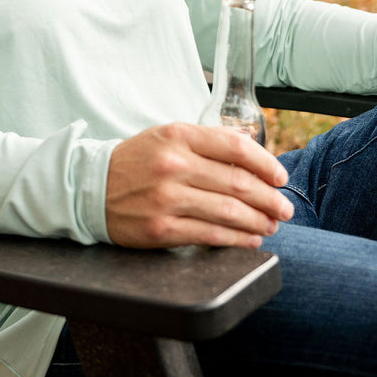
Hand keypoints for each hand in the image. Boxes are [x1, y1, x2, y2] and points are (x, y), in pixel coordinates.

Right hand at [105, 122, 293, 248]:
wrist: (91, 187)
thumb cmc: (137, 161)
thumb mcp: (167, 137)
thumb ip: (208, 142)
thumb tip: (253, 153)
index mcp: (179, 136)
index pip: (236, 146)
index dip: (266, 164)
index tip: (281, 177)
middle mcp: (174, 165)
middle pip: (238, 182)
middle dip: (269, 199)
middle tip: (284, 208)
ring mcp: (167, 198)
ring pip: (229, 211)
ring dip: (258, 221)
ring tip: (271, 225)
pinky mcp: (161, 228)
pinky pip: (210, 235)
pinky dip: (237, 240)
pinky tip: (250, 240)